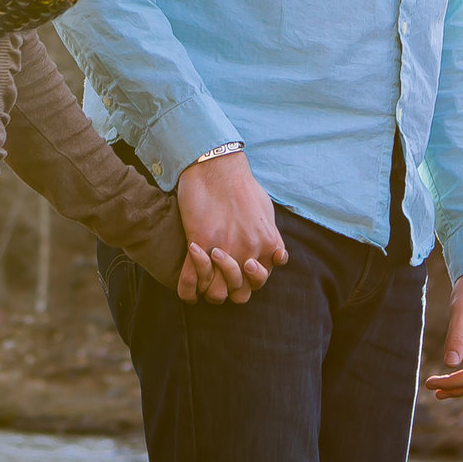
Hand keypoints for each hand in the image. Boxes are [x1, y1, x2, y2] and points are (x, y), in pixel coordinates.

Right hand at [176, 150, 286, 303]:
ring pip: (215, 294)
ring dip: (208, 288)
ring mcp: (223, 251)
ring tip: (203, 275)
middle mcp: (248, 252)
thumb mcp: (267, 213)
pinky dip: (188, 289)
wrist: (217, 166)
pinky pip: (190, 282)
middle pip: (239, 295)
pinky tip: (187, 287)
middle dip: (228, 290)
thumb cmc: (242, 185)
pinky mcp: (198, 244)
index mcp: (266, 246)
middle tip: (218, 276)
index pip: (257, 284)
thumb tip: (275, 254)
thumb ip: (272, 238)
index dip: (245, 282)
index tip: (235, 272)